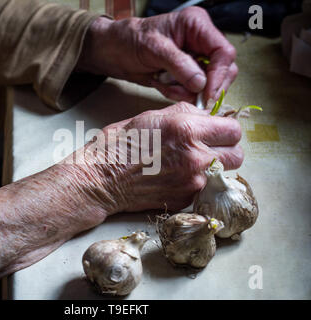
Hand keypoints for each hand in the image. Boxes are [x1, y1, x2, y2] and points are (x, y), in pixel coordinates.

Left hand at [77, 7, 237, 103]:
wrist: (113, 52)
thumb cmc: (129, 40)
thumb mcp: (153, 48)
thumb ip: (179, 65)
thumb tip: (201, 83)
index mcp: (197, 26)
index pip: (223, 52)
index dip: (219, 75)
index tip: (206, 93)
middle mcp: (200, 42)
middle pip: (222, 71)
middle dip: (203, 86)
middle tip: (181, 92)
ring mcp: (194, 59)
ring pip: (207, 85)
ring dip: (185, 91)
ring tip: (163, 83)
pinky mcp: (185, 74)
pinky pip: (192, 91)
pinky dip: (177, 93)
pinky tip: (161, 84)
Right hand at [78, 102, 242, 211]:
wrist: (102, 179)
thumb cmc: (120, 145)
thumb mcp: (151, 117)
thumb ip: (185, 114)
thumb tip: (206, 115)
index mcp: (186, 130)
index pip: (233, 130)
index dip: (226, 129)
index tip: (218, 131)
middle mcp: (195, 157)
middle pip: (237, 154)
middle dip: (226, 149)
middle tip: (209, 147)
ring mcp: (192, 182)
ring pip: (224, 173)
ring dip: (215, 166)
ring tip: (192, 162)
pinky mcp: (186, 199)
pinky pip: (205, 188)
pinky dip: (198, 182)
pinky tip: (177, 176)